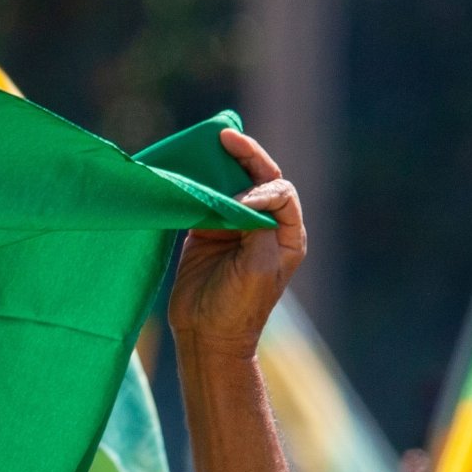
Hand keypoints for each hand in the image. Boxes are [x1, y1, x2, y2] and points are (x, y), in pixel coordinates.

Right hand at [167, 130, 305, 358]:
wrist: (206, 334)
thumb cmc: (239, 307)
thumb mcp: (257, 267)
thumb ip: (257, 227)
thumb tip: (246, 195)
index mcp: (286, 235)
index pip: (281, 193)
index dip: (261, 189)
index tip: (238, 204)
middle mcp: (262, 226)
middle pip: (259, 179)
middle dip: (246, 157)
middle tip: (226, 136)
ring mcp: (232, 228)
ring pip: (229, 185)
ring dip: (219, 165)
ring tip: (206, 142)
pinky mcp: (204, 232)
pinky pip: (203, 200)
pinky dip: (195, 184)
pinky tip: (186, 169)